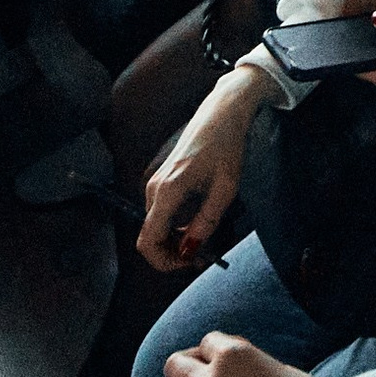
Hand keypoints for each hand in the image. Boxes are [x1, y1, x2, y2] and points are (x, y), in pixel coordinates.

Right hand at [138, 69, 269, 271]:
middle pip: (151, 236)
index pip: (148, 241)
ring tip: (207, 235)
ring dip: (177, 238)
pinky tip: (200, 217)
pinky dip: (177, 223)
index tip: (190, 263)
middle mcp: (154, 188)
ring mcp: (155, 183)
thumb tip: (190, 250)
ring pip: (158, 225)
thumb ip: (206, 222)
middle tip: (203, 256)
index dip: (164, 261)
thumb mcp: (225, 189)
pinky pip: (163, 212)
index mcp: (167, 191)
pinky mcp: (162, 179)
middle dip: (173, 252)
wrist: (222, 113)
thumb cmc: (227, 146)